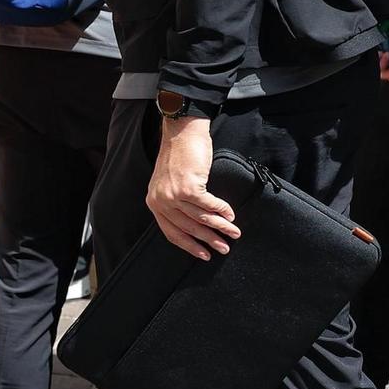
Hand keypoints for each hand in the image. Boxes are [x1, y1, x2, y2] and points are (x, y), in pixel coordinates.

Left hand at [145, 116, 238, 260]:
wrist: (181, 133)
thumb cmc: (177, 156)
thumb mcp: (168, 183)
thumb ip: (175, 203)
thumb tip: (196, 225)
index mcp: (154, 203)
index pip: (172, 232)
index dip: (190, 246)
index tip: (204, 255)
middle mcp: (161, 201)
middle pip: (188, 228)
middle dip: (210, 240)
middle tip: (224, 248)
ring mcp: (174, 195)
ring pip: (201, 218)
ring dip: (221, 227)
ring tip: (234, 233)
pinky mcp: (189, 188)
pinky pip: (210, 205)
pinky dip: (222, 211)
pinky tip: (231, 215)